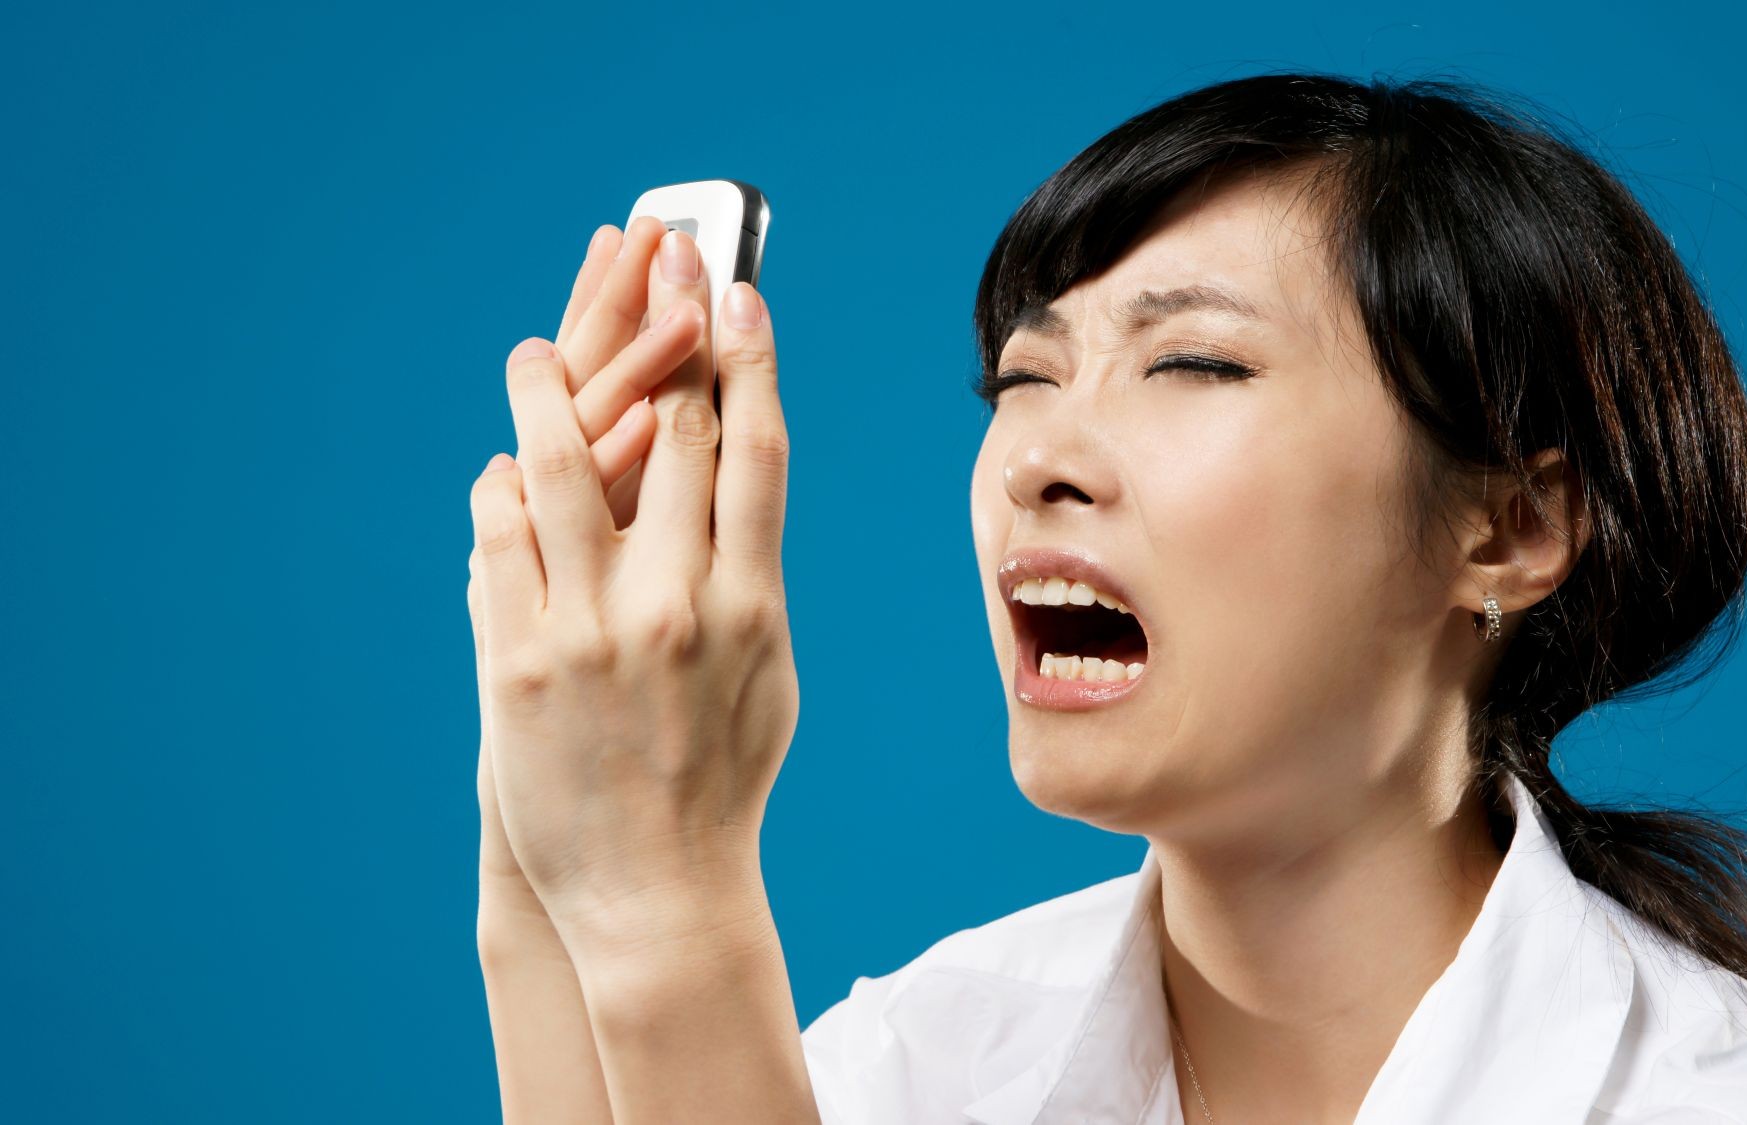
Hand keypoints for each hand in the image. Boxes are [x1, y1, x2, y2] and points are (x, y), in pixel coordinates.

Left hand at [468, 223, 796, 963]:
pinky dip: (500, 493)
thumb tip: (728, 486)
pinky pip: (500, 540)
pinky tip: (501, 468)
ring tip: (535, 350)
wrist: (656, 887)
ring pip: (565, 468)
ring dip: (550, 392)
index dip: (748, 358)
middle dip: (666, 332)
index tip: (737, 286)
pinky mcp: (522, 662)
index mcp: (755, 604)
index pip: (757, 451)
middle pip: (673, 435)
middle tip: (660, 258)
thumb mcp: (765, 672)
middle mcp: (679, 605)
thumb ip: (746, 577)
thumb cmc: (718, 776)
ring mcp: (595, 630)